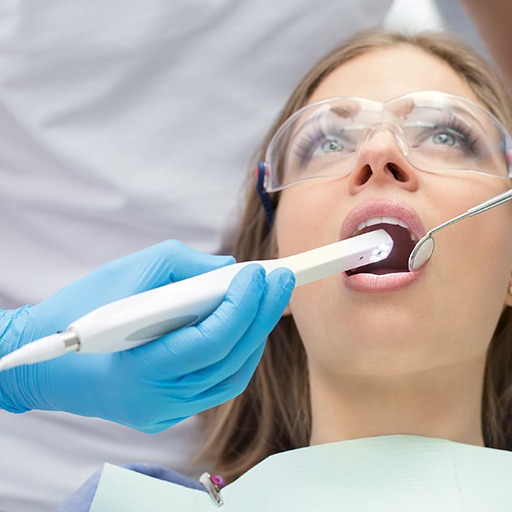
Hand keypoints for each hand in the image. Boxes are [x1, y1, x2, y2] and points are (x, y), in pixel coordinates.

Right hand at [0, 241, 293, 431]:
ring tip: (267, 301)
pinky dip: (237, 355)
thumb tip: (229, 271)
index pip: (211, 341)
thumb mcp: (129, 272)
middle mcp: (157, 398)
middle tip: (281, 281)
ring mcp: (164, 410)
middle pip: (230, 358)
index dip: (242, 306)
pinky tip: (244, 328)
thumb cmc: (82, 309)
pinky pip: (217, 386)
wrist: (46, 361)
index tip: (260, 273)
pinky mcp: (167, 411)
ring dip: (255, 335)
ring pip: (231, 376)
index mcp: (140, 367)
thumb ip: (184, 266)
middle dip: (261, 315)